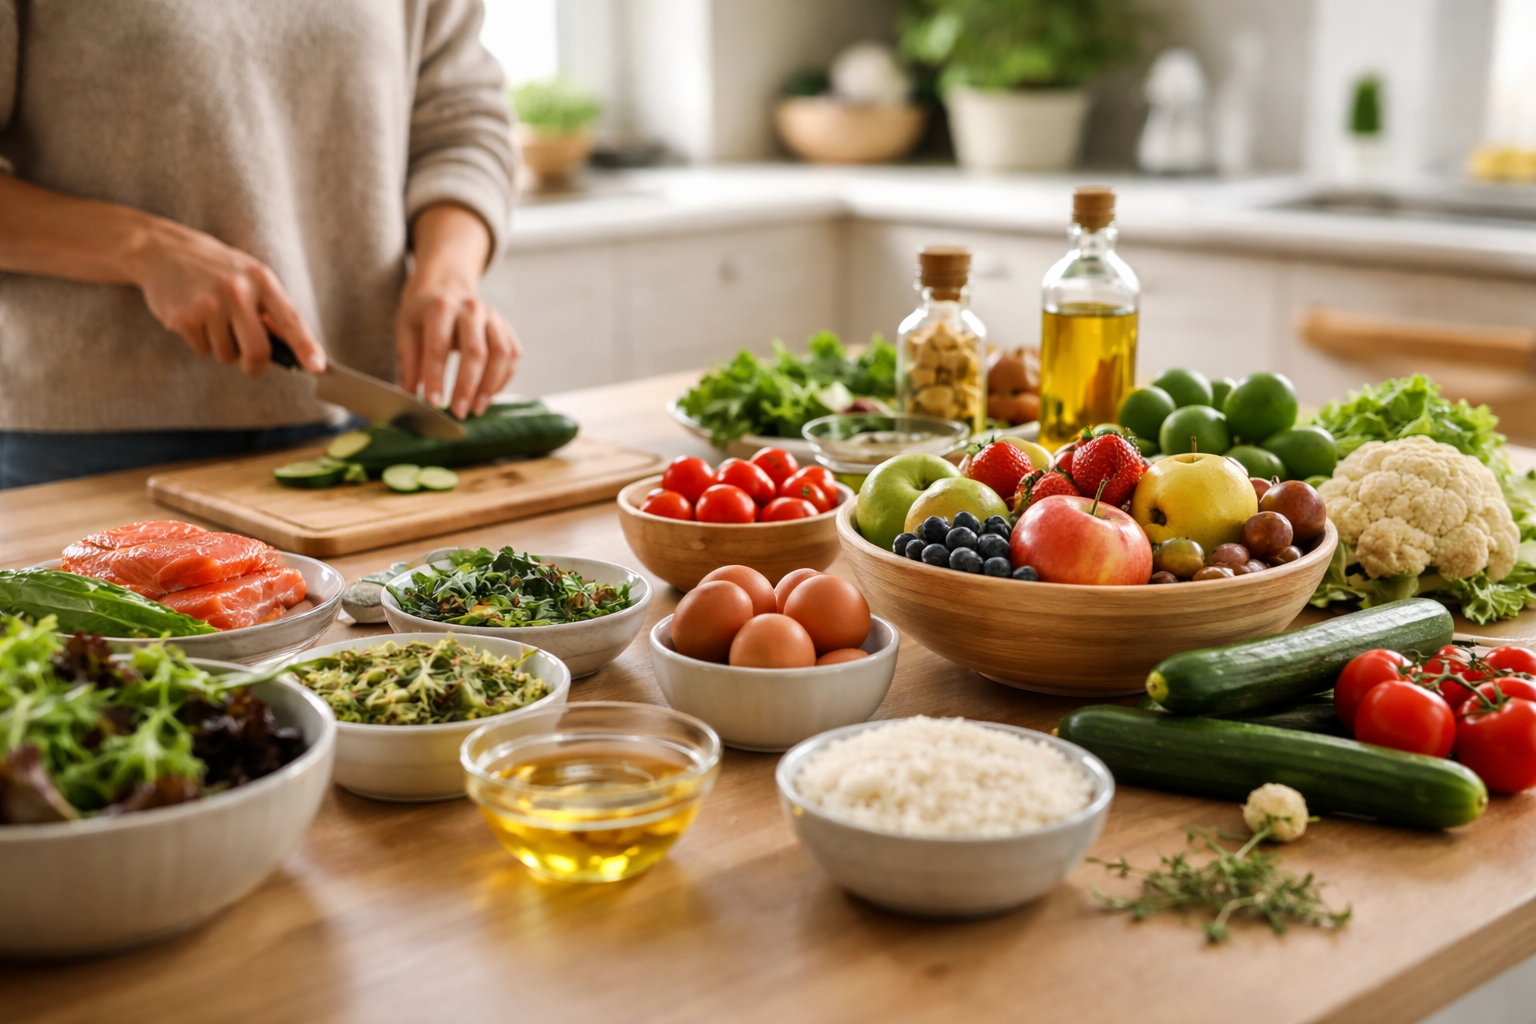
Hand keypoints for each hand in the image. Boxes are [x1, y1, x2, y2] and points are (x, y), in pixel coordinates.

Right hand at [131, 220, 325, 374]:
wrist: (160, 250)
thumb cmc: (214, 268)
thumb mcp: (248, 276)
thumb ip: (269, 308)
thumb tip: (291, 347)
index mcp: (260, 280)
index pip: (291, 320)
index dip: (306, 347)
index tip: (317, 368)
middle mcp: (237, 291)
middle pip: (258, 350)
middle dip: (256, 365)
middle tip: (251, 363)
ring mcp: (209, 305)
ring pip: (227, 355)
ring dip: (224, 348)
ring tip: (213, 321)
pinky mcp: (184, 318)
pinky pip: (203, 350)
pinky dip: (202, 342)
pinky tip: (194, 317)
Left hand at [396, 275, 519, 416]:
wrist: (447, 287)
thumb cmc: (424, 313)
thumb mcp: (407, 331)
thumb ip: (409, 364)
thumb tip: (408, 398)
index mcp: (441, 307)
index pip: (438, 347)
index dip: (435, 377)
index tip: (432, 403)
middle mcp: (471, 309)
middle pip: (476, 352)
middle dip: (467, 387)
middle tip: (459, 412)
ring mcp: (493, 317)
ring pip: (501, 355)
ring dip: (490, 386)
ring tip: (477, 408)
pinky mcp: (506, 327)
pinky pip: (512, 356)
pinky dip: (503, 379)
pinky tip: (488, 395)